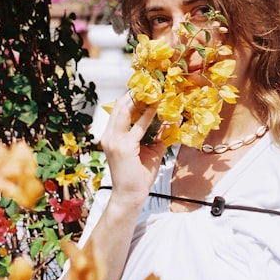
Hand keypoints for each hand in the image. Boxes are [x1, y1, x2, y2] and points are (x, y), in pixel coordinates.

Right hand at [99, 93, 167, 208]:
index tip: (148, 86)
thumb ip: (155, 135)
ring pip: (125, 111)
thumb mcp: (148, 150)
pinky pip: (137, 127)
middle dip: (136, 92)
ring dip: (140, 99)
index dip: (132, 96)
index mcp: (111, 135)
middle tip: (152, 83)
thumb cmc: (138, 175)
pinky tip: (157, 108)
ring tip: (154, 89)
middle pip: (120, 105)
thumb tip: (170, 121)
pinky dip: (147, 116)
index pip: (120, 109)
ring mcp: (113, 141)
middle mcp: (109, 135)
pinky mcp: (123, 147)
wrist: (130, 196)